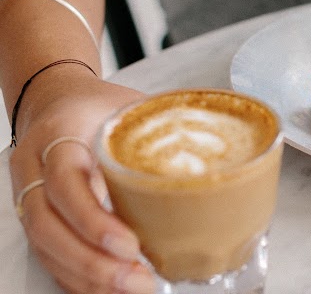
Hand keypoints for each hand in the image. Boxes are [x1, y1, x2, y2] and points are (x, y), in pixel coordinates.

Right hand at [9, 78, 154, 293]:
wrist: (55, 102)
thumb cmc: (96, 104)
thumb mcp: (126, 105)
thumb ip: (160, 126)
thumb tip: (215, 145)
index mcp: (58, 135)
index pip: (66, 184)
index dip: (94, 220)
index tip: (129, 244)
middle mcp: (34, 170)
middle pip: (48, 229)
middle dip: (92, 262)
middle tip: (135, 278)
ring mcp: (29, 197)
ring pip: (45, 250)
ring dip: (87, 278)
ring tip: (131, 288)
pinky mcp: (35, 220)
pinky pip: (48, 258)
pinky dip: (77, 279)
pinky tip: (109, 289)